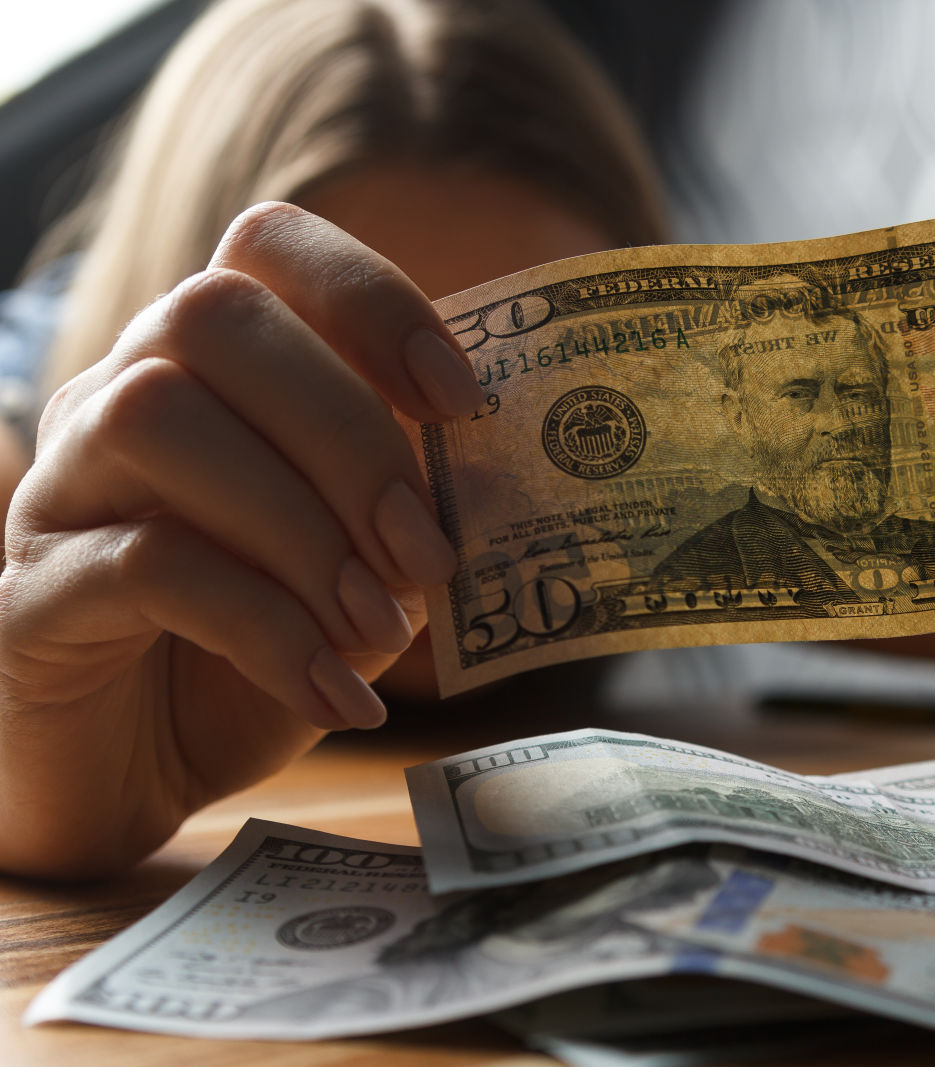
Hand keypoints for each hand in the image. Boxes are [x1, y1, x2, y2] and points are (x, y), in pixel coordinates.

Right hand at [0, 203, 483, 876]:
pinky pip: (145, 563)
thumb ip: (407, 516)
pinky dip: (267, 629)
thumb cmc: (255, 656)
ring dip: (301, 526)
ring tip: (380, 628)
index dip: (372, 297)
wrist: (130, 779)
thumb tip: (499, 492)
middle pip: (213, 317)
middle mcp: (118, 398)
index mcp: (213, 372)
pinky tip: (333, 695)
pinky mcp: (29, 595)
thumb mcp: (356, 575)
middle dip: (350, 434)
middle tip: (425, 555)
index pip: (268, 247)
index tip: (462, 401)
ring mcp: (61, 489)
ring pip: (159, 417)